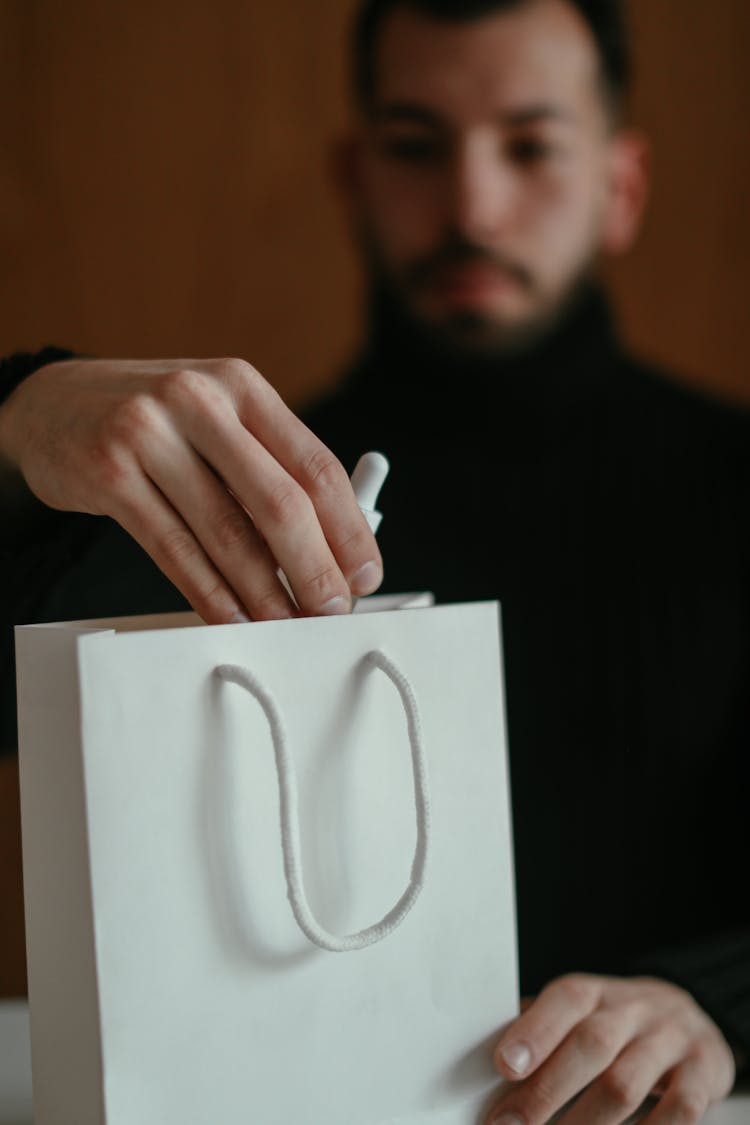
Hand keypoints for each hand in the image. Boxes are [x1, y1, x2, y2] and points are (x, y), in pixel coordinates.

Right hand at [0, 356, 382, 621]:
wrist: (52, 405)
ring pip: (227, 533)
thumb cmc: (154, 421)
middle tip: (332, 610)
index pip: (315, 464)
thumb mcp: (216, 418)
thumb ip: (269, 468)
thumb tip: (330, 548)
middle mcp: (199, 400)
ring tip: (288, 624)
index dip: (349, 528)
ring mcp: (148, 435)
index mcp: (241, 386)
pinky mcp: (109, 475)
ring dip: (266, 593)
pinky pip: (174, 550)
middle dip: (315, 568)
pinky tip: (234, 617)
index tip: (365, 574)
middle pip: (279, 502)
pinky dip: (210, 593)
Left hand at [487, 974, 735, 1123]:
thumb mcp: (578, 1014)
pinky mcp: (704, 1073)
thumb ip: (538, 1031)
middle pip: (590, 1045)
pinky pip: (680, 1108)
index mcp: (592, 992)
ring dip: (586, 1123)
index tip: (503, 1066)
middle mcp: (631, 1009)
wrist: (690, 1015)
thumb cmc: (614, 1023)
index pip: (564, 1001)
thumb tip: (477, 1060)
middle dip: (547, 1091)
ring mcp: (669, 1040)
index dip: (534, 1032)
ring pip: (625, 1083)